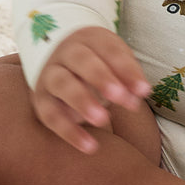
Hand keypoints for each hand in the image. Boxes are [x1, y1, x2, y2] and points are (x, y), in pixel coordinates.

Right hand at [31, 26, 151, 153]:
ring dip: (82, 100)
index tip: (144, 91)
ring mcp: (50, 75)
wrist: (60, 63)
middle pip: (81, 60)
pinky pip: (51, 115)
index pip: (108, 49)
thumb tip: (142, 92)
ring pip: (62, 84)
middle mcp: (66, 53)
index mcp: (89, 38)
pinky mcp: (41, 100)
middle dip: (101, 78)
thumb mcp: (115, 62)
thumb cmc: (98, 64)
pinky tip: (89, 146)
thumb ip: (128, 75)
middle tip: (120, 97)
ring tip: (103, 120)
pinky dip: (69, 131)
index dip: (126, 69)